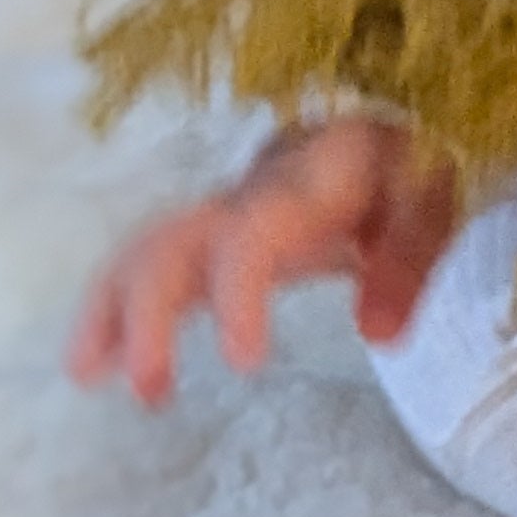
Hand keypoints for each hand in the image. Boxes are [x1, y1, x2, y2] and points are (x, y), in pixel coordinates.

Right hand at [67, 117, 460, 406]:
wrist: (379, 125)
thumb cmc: (406, 166)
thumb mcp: (430, 201)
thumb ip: (408, 262)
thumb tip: (380, 337)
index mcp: (299, 187)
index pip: (251, 238)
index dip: (237, 297)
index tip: (243, 364)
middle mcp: (244, 197)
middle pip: (171, 244)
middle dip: (146, 315)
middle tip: (150, 392)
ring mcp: (221, 214)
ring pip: (144, 252)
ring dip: (110, 312)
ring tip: (86, 377)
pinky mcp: (214, 234)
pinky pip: (152, 263)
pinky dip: (118, 309)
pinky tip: (98, 364)